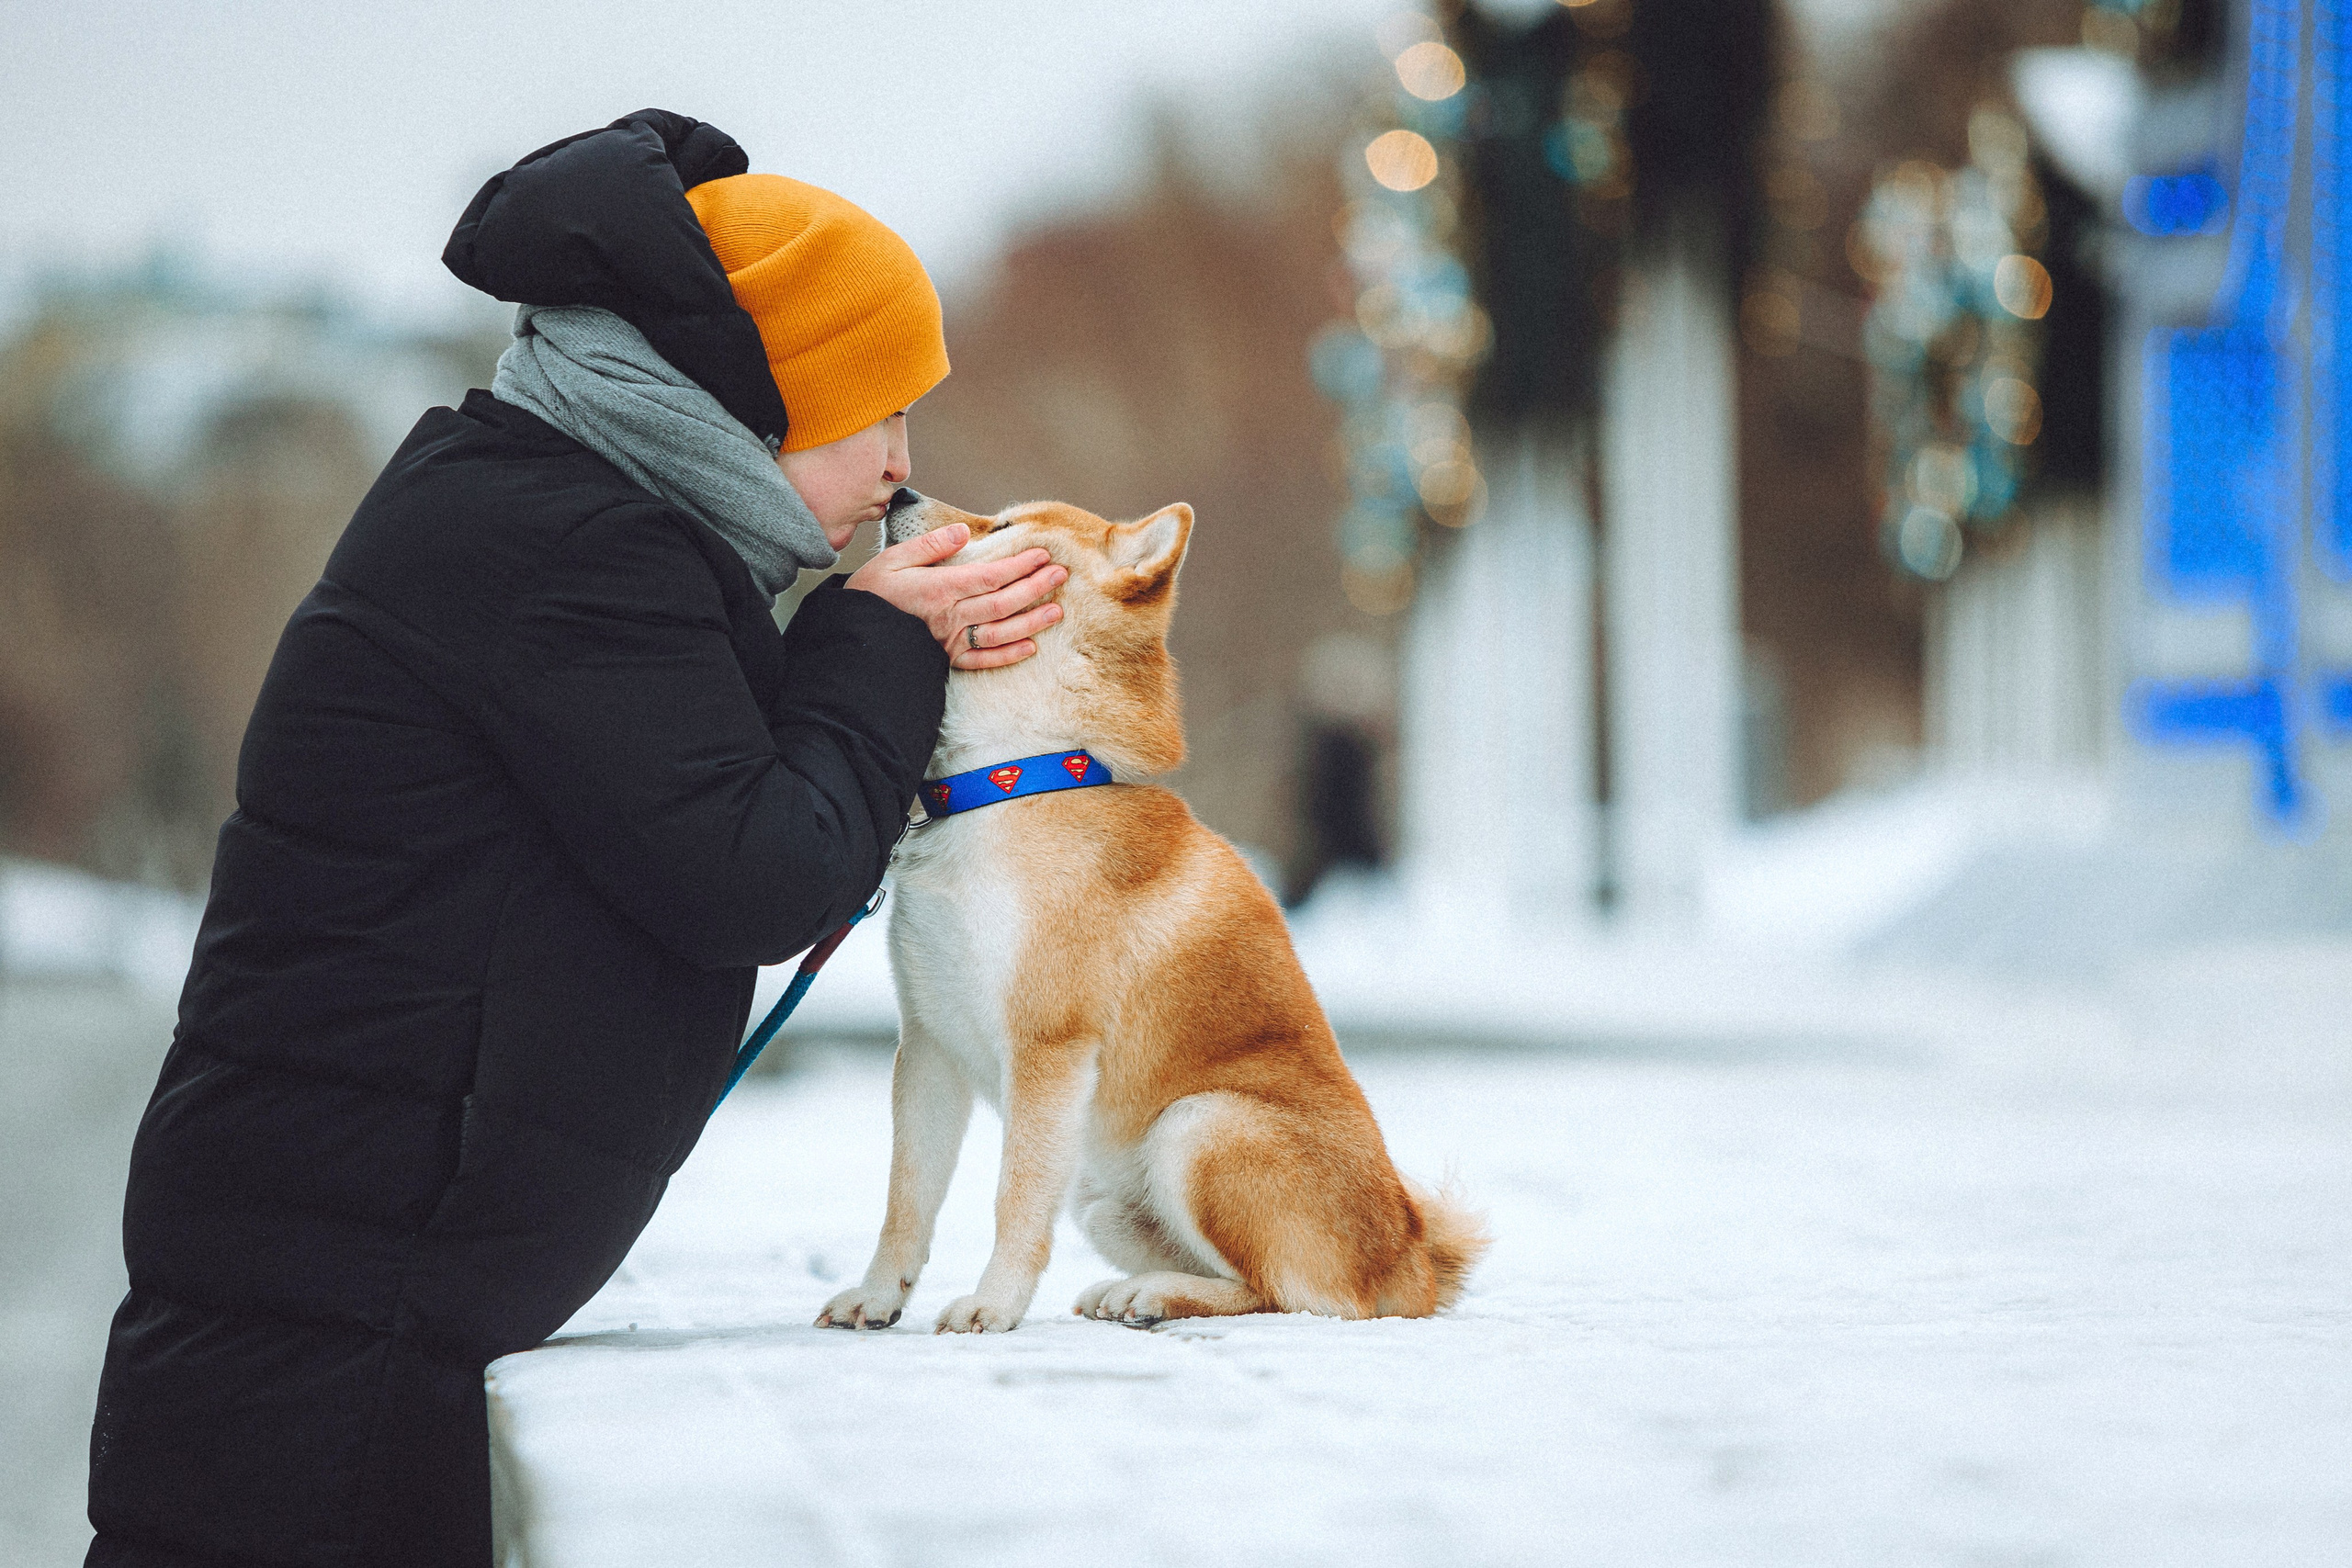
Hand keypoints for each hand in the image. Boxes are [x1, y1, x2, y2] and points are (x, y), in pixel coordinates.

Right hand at [844, 524, 1064, 669]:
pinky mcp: (946, 662)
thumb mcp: (892, 560)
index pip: (991, 575)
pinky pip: (983, 661)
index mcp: (940, 589)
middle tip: (1060, 574)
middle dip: (1035, 587)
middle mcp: (951, 617)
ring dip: (1031, 622)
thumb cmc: (869, 596)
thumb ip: (929, 546)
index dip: (1020, 565)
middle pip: (1003, 602)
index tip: (1043, 554)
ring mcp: (950, 643)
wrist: (850, 640)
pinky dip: (1008, 655)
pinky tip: (1030, 647)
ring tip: (1057, 610)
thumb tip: (962, 531)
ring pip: (1000, 632)